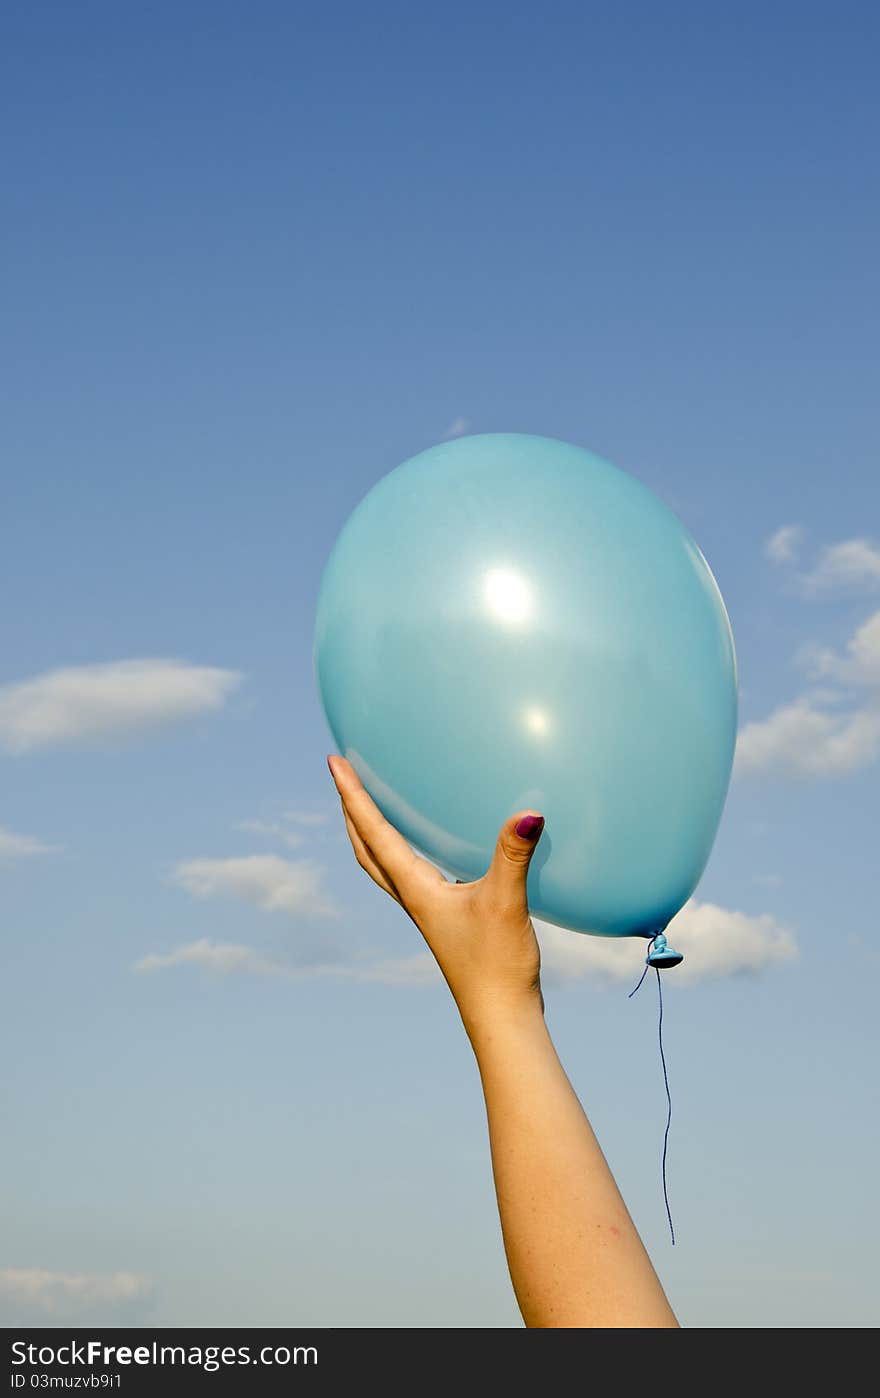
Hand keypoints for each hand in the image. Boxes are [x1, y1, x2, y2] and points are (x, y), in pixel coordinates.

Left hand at [326, 755, 545, 1036]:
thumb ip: (513, 855)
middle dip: (351, 811)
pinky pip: (413, 875)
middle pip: (365, 849)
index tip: (334, 762)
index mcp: (415, 888)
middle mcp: (414, 898)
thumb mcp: (506, 902)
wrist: (501, 1017)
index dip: (353, 795)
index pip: (374, 832)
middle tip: (342, 776)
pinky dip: (405, 851)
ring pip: (384, 865)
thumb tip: (529, 813)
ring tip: (371, 804)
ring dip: (371, 832)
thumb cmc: (496, 964)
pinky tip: (430, 847)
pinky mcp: (447, 920)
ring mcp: (429, 911)